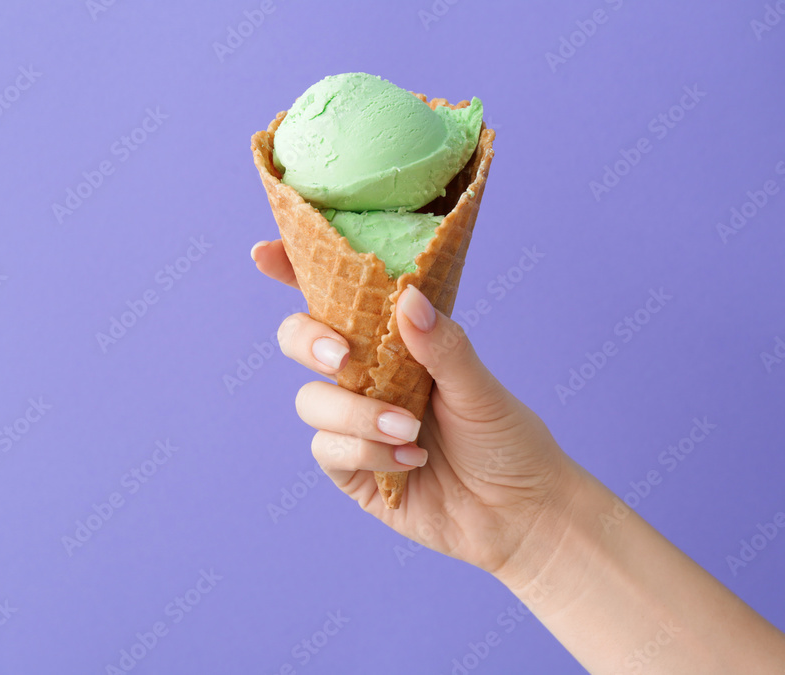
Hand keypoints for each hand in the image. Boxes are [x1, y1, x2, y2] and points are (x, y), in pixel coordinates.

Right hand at [252, 239, 579, 577]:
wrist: (520, 513)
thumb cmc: (506, 440)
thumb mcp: (480, 388)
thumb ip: (442, 345)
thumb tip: (407, 297)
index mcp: (394, 342)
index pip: (337, 298)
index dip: (293, 270)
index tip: (264, 254)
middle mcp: (366, 376)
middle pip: (300, 340)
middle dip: (308, 341)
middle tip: (340, 355)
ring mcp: (354, 423)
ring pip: (312, 401)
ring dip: (356, 413)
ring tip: (409, 430)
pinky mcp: (352, 470)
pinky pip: (328, 450)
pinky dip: (366, 452)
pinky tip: (411, 462)